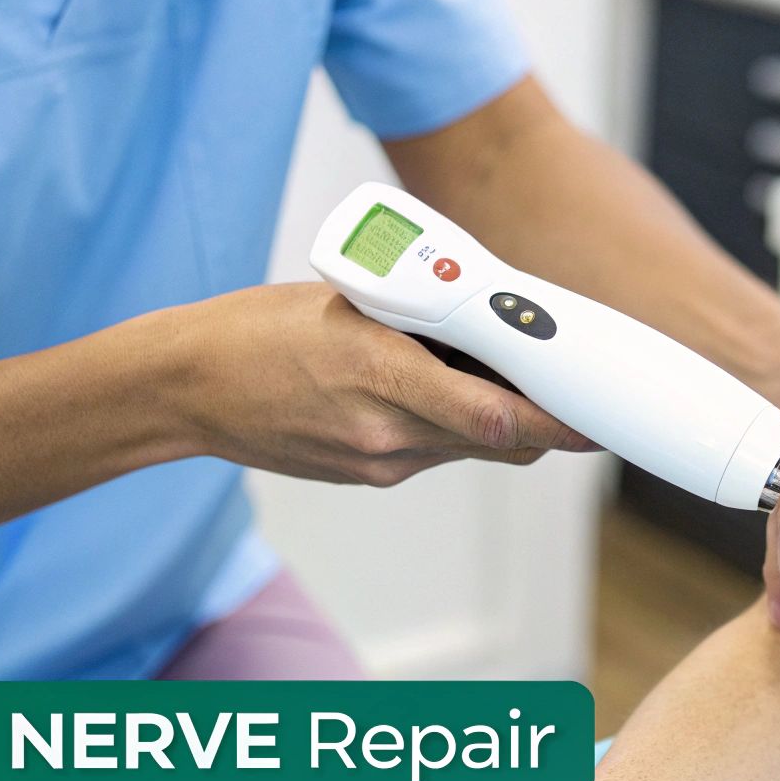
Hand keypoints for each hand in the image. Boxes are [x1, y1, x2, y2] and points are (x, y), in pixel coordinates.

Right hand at [166, 283, 596, 486]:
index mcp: (382, 377)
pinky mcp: (368, 476)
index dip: (556, 422)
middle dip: (543, 421)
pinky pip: (435, 453)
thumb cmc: (258, 330)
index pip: (495, 416)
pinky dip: (454, 426)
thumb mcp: (349, 305)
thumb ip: (425, 321)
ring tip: (505, 377)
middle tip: (574, 392)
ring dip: (499, 421)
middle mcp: (386, 435)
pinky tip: (442, 391)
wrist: (184, 388)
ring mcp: (377, 464)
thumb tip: (492, 323)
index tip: (594, 416)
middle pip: (500, 441)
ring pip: (471, 448)